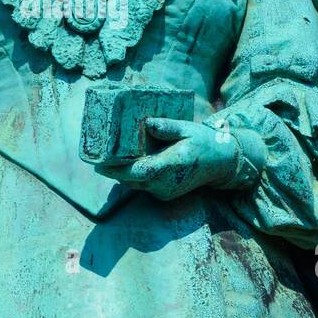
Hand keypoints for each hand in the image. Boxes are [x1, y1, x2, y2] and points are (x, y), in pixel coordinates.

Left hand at [94, 117, 238, 200]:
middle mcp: (167, 182)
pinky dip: (134, 176)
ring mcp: (166, 191)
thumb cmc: (202, 142)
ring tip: (107, 160)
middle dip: (114, 171)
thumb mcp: (188, 128)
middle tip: (97, 159)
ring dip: (122, 174)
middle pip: (133, 180)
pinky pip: (144, 186)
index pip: (141, 171)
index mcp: (172, 164)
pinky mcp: (165, 194)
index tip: (101, 164)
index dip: (119, 169)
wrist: (220, 163)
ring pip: (137, 184)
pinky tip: (128, 164)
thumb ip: (168, 127)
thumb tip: (148, 123)